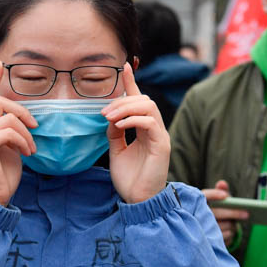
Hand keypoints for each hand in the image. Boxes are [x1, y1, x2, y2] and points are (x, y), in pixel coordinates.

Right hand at [0, 61, 36, 205]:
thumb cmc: (3, 175)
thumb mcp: (10, 147)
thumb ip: (10, 130)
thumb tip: (23, 117)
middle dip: (22, 110)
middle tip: (35, 126)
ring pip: (7, 116)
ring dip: (25, 131)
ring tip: (30, 148)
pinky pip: (8, 130)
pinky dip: (23, 140)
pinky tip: (26, 153)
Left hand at [104, 63, 170, 203]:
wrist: (138, 200)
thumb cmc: (129, 178)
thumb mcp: (116, 150)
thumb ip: (114, 131)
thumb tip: (110, 115)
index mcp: (144, 129)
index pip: (139, 100)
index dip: (132, 82)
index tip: (126, 65)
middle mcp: (155, 130)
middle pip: (144, 100)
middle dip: (122, 100)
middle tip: (104, 113)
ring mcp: (160, 137)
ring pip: (148, 106)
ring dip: (126, 108)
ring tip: (109, 118)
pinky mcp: (162, 146)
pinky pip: (150, 122)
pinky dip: (133, 120)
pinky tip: (120, 126)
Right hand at [202, 180, 247, 246]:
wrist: (210, 230)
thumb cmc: (217, 209)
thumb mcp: (219, 200)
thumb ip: (222, 190)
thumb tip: (222, 183)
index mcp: (198, 203)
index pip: (203, 196)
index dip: (214, 195)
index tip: (225, 196)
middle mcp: (197, 216)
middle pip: (216, 213)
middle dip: (233, 213)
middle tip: (247, 214)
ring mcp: (202, 230)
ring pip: (223, 225)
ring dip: (233, 224)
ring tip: (234, 222)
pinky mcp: (209, 241)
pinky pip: (225, 236)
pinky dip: (230, 233)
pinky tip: (229, 230)